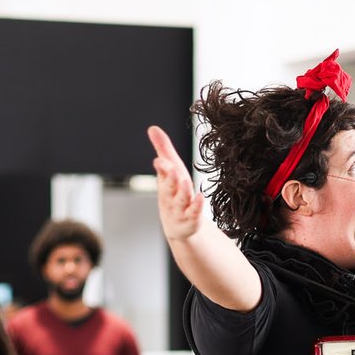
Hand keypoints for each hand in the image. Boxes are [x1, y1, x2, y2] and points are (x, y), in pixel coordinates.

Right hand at [148, 125, 204, 241]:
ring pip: (181, 199)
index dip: (162, 167)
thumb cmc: (174, 194)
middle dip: (169, 178)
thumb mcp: (170, 171)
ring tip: (185, 181)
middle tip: (170, 168)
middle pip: (168, 187)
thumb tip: (152, 128)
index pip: (162, 173)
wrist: (179, 227)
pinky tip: (201, 197)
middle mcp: (171, 196)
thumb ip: (163, 149)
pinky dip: (197, 206)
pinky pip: (194, 212)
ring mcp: (180, 209)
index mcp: (165, 183)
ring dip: (182, 191)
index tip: (160, 161)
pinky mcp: (191, 219)